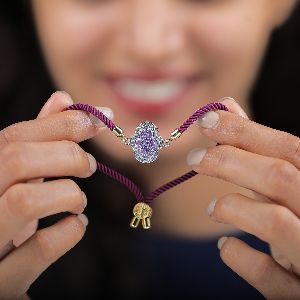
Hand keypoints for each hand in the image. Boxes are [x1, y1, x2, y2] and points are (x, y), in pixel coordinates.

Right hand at [0, 92, 110, 298]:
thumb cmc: (7, 216)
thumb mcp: (18, 178)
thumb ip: (37, 140)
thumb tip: (64, 98)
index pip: (12, 137)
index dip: (63, 122)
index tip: (102, 117)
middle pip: (15, 159)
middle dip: (66, 154)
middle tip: (90, 165)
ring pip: (25, 201)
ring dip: (68, 193)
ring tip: (78, 201)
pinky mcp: (2, 284)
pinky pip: (41, 248)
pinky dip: (70, 231)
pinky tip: (75, 226)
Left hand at [187, 97, 299, 298]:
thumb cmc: (298, 218)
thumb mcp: (284, 184)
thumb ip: (256, 149)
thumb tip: (225, 106)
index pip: (289, 149)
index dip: (245, 131)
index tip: (206, 118)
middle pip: (278, 177)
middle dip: (229, 160)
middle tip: (193, 158)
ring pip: (274, 221)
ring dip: (232, 206)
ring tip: (212, 206)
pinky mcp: (299, 294)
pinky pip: (268, 277)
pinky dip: (240, 257)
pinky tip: (227, 247)